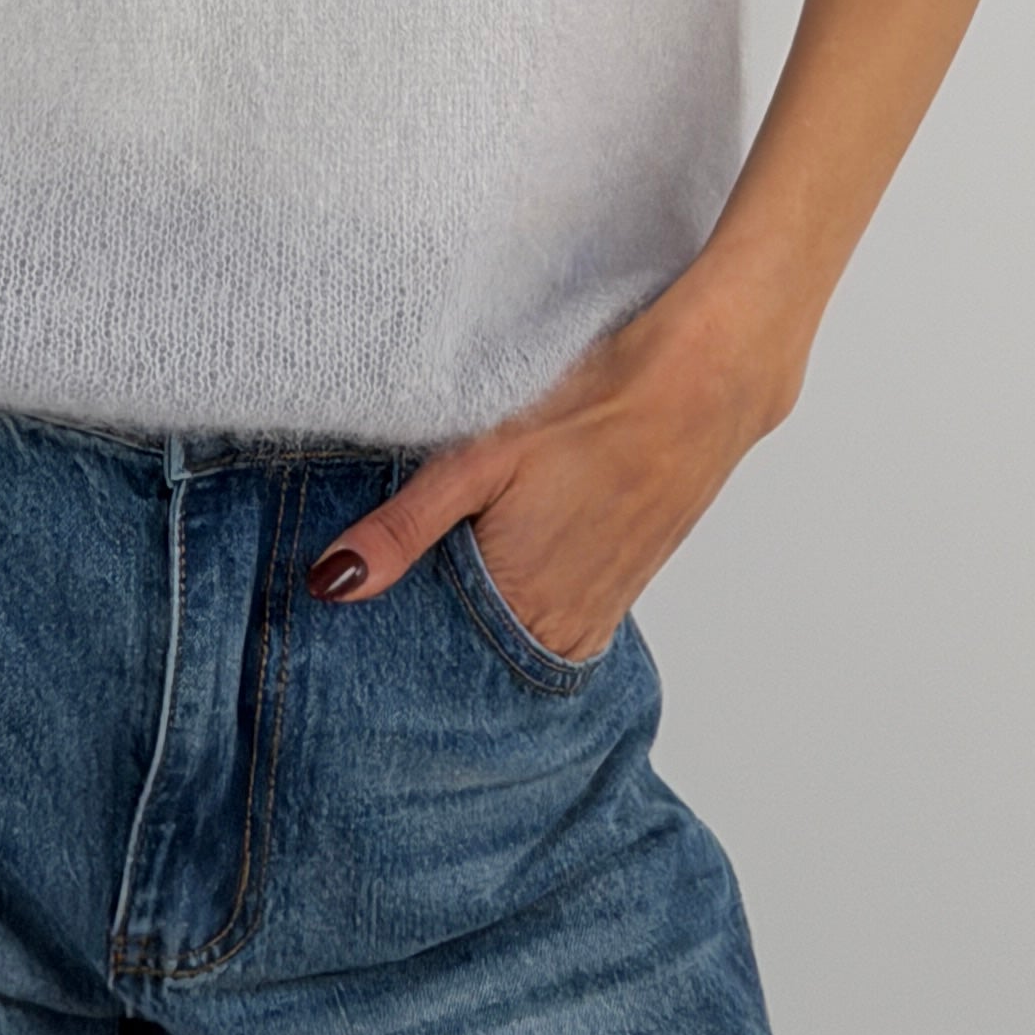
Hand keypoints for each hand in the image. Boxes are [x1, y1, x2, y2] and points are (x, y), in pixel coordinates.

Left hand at [305, 273, 813, 664]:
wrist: (703, 380)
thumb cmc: (593, 407)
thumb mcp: (479, 458)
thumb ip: (404, 528)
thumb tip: (332, 583)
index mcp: (525, 602)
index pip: (441, 653)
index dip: (402, 628)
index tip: (365, 614)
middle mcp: (568, 624)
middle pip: (484, 648)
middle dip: (442, 624)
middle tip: (409, 579)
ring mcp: (606, 607)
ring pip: (525, 630)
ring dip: (492, 608)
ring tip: (463, 558)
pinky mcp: (629, 582)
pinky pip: (566, 612)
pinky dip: (533, 594)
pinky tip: (520, 548)